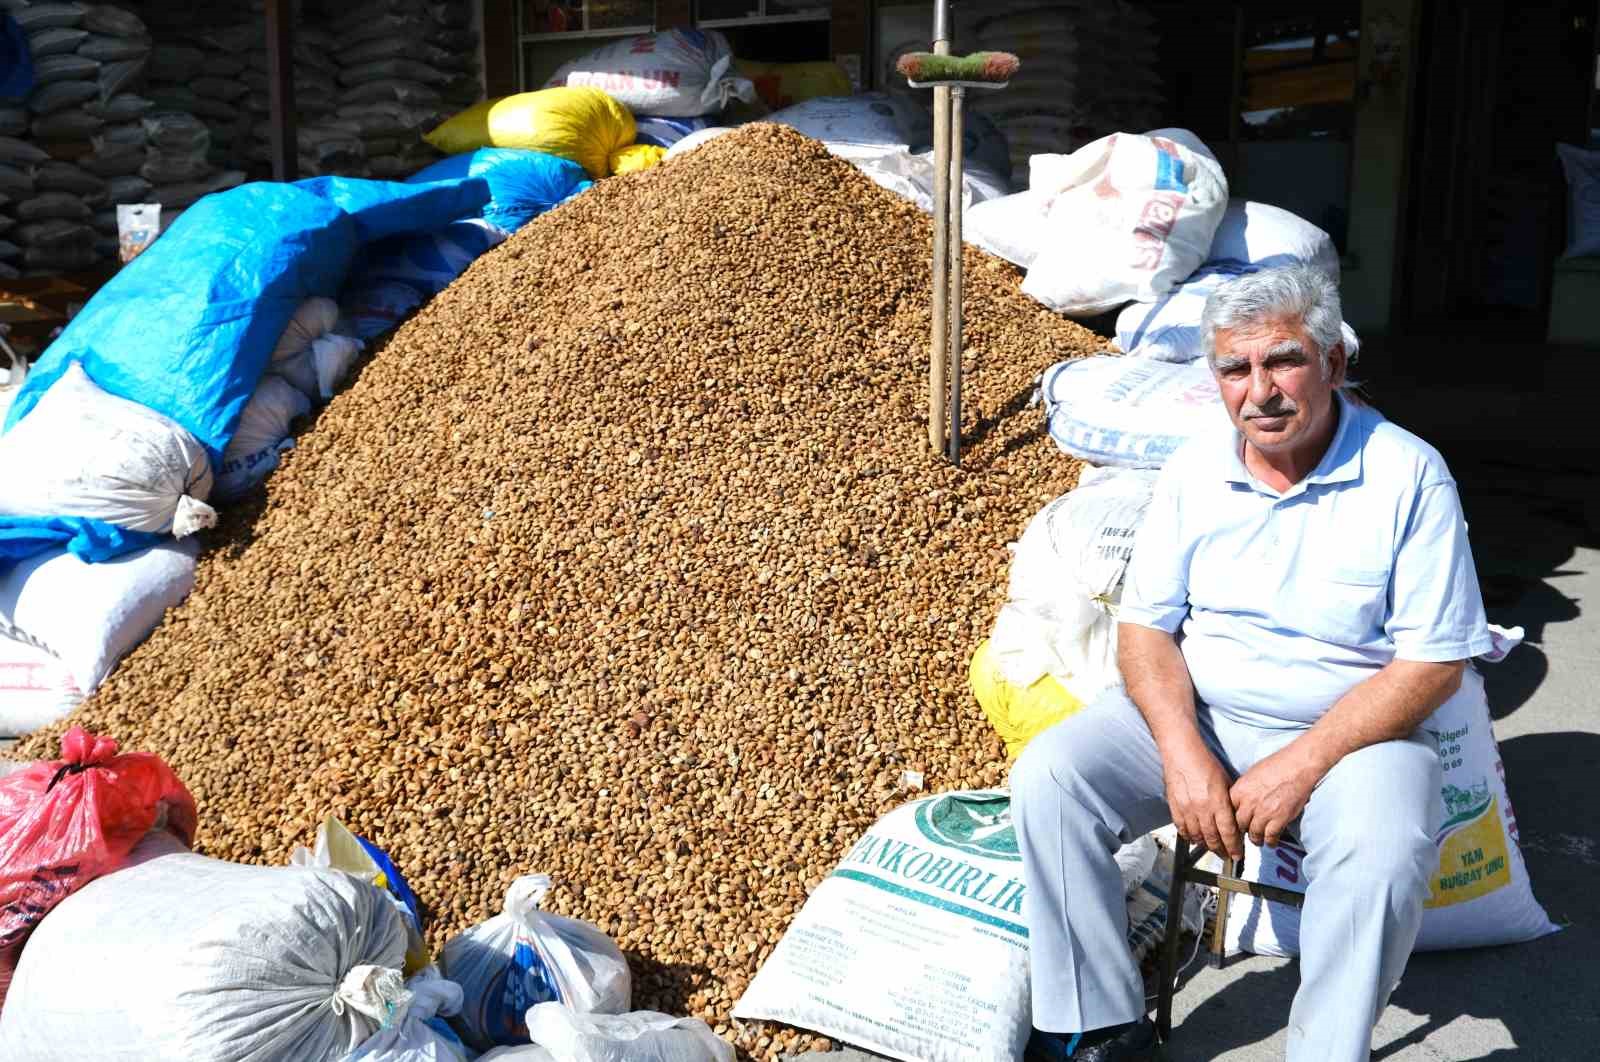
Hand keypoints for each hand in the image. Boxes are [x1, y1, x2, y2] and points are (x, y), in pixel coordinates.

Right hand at [1161, 738, 1241, 861]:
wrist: (1181, 753)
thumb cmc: (1205, 763)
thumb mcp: (1225, 782)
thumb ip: (1228, 803)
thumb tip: (1233, 819)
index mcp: (1218, 802)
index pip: (1228, 832)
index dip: (1233, 847)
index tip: (1237, 855)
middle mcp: (1202, 809)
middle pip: (1212, 838)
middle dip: (1221, 850)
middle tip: (1226, 855)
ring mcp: (1186, 810)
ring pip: (1197, 836)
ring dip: (1205, 845)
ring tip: (1211, 848)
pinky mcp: (1174, 807)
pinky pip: (1182, 829)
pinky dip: (1189, 836)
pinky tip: (1194, 838)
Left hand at [1230, 745, 1323, 848]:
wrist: (1297, 766)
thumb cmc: (1277, 765)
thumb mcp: (1251, 774)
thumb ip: (1243, 790)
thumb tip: (1239, 801)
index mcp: (1240, 790)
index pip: (1228, 811)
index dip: (1232, 818)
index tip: (1235, 823)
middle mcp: (1248, 803)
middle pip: (1239, 825)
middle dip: (1243, 830)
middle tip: (1246, 833)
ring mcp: (1264, 812)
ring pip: (1254, 834)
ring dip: (1256, 839)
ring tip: (1258, 840)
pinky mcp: (1279, 819)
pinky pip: (1270, 837)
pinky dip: (1270, 842)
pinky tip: (1271, 841)